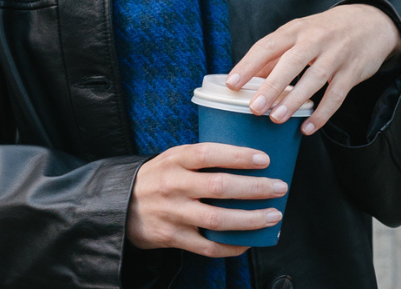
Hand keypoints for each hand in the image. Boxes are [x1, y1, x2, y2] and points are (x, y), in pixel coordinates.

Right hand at [126, 143, 287, 256]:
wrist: (120, 206)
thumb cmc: (158, 177)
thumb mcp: (172, 157)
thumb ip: (201, 156)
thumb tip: (247, 154)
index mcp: (174, 160)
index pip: (209, 153)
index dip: (238, 156)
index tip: (264, 159)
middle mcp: (173, 185)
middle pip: (219, 187)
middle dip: (255, 188)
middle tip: (280, 187)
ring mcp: (173, 213)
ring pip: (217, 220)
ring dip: (250, 219)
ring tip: (274, 216)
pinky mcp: (173, 237)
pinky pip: (208, 246)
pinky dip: (232, 246)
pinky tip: (250, 241)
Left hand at [226, 4, 400, 135]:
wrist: (371, 22)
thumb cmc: (326, 30)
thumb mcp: (299, 33)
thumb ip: (275, 55)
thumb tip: (247, 78)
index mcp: (296, 30)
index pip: (268, 46)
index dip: (248, 65)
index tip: (232, 83)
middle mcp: (315, 39)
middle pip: (291, 62)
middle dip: (272, 85)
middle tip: (254, 107)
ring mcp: (336, 55)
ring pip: (314, 79)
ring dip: (294, 100)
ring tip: (276, 118)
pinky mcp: (352, 72)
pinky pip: (336, 95)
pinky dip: (322, 114)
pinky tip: (307, 127)